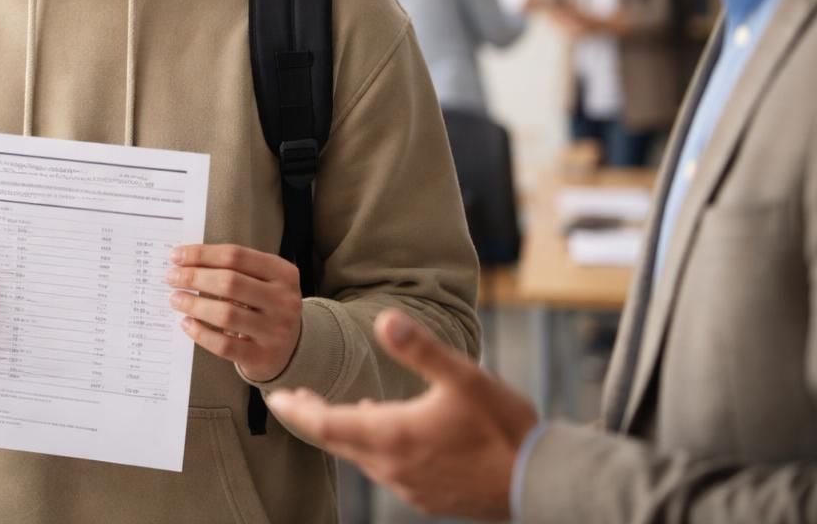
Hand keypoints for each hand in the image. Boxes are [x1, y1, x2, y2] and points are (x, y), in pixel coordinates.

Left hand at [167, 244, 302, 381]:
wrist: (291, 347)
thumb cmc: (266, 306)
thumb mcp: (263, 280)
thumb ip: (232, 268)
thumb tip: (185, 261)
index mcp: (283, 273)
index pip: (236, 255)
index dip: (202, 254)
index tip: (177, 256)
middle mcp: (284, 301)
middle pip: (230, 282)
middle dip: (194, 277)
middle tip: (172, 278)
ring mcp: (275, 331)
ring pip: (226, 314)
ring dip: (194, 305)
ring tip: (176, 299)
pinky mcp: (262, 357)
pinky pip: (224, 344)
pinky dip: (201, 333)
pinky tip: (187, 324)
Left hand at [265, 309, 539, 520]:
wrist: (541, 482)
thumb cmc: (504, 428)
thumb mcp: (463, 377)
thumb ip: (420, 349)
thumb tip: (386, 318)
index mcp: (392, 435)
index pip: (325, 424)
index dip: (297, 410)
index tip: (275, 398)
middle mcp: (392, 466)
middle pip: (337, 441)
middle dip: (312, 418)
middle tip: (292, 401)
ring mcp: (409, 486)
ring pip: (362, 457)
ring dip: (344, 433)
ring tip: (336, 411)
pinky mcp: (427, 497)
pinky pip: (386, 470)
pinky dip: (374, 448)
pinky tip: (386, 433)